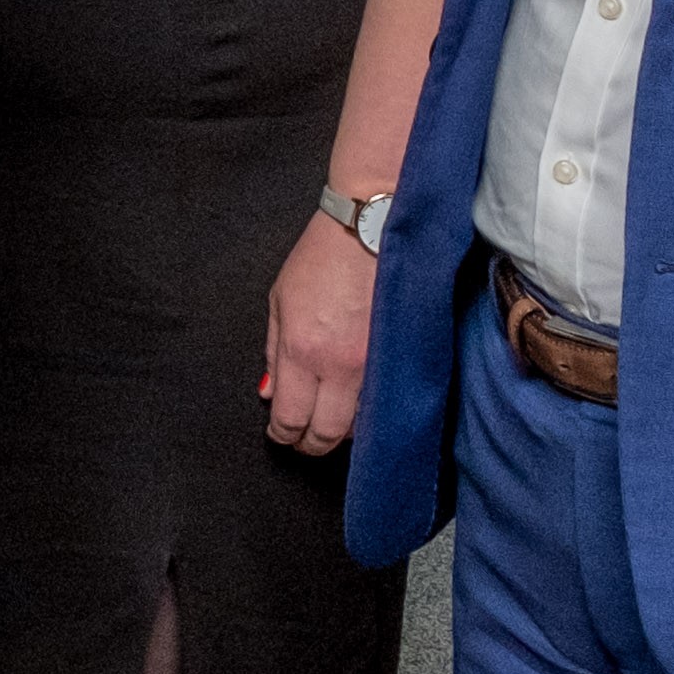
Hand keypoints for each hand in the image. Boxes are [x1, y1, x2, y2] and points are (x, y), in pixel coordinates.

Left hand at [262, 209, 378, 455]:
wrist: (372, 228)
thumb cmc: (322, 258)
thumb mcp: (279, 302)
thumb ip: (273, 355)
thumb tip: (270, 395)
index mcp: (302, 350)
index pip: (291, 418)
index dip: (284, 436)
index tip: (282, 436)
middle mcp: (340, 365)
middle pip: (327, 434)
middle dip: (312, 444)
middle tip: (305, 440)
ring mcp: (376, 364)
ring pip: (362, 426)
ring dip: (345, 431)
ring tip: (333, 422)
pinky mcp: (404, 357)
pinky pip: (387, 403)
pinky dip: (373, 413)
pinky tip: (363, 408)